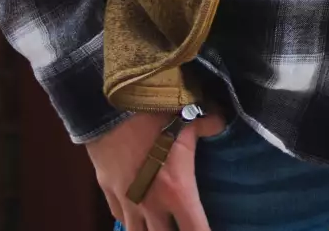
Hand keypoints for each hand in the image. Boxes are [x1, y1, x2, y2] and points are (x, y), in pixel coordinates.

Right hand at [86, 106, 227, 230]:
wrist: (110, 111)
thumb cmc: (154, 115)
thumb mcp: (188, 117)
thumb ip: (207, 124)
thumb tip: (221, 121)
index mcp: (177, 190)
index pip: (195, 229)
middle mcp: (151, 204)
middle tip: (181, 224)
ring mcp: (127, 202)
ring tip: (158, 225)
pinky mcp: (107, 193)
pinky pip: (118, 216)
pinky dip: (129, 219)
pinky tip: (135, 214)